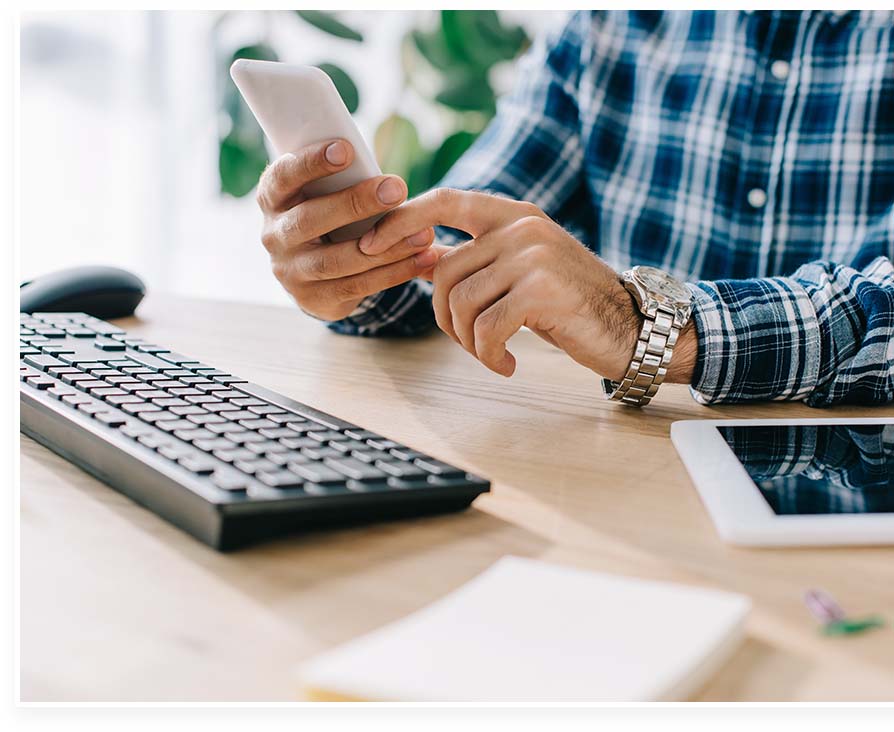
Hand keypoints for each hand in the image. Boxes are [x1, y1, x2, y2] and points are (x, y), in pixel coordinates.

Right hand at [256, 139, 448, 320]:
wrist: (312, 275)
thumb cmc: (327, 215)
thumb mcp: (322, 194)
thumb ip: (341, 180)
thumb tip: (384, 175)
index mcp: (273, 199)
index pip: (282, 177)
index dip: (310, 163)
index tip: (346, 150)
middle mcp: (274, 236)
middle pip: (310, 220)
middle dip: (355, 203)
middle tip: (397, 188)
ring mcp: (290, 272)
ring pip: (337, 260)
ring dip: (385, 246)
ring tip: (423, 233)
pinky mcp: (314, 299)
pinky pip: (357, 285)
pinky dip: (393, 272)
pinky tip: (421, 258)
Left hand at [359, 189, 696, 381]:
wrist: (631, 326)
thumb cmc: (570, 301)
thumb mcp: (519, 269)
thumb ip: (474, 258)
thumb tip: (418, 257)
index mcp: (513, 214)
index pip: (444, 201)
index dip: (400, 221)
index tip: (369, 247)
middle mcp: (521, 226)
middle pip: (444, 272)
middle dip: (444, 317)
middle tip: (469, 342)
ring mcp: (532, 255)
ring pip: (461, 303)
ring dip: (468, 341)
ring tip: (492, 355)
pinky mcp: (541, 290)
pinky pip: (487, 328)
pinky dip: (489, 355)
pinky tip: (508, 365)